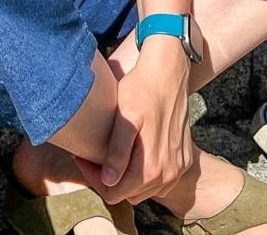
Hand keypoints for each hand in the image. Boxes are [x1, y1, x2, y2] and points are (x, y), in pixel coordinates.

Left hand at [77, 38, 193, 205]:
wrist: (168, 72)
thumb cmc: (142, 90)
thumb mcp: (125, 118)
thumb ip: (118, 152)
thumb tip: (109, 181)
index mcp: (152, 168)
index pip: (114, 193)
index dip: (94, 179)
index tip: (83, 158)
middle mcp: (169, 174)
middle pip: (129, 194)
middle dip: (108, 180)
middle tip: (93, 156)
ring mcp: (179, 169)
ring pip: (144, 190)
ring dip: (126, 178)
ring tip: (111, 154)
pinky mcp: (183, 160)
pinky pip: (160, 181)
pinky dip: (144, 174)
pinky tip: (132, 154)